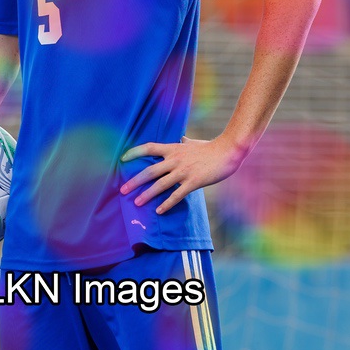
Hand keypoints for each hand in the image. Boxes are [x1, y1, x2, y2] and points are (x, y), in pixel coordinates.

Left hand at [120, 136, 244, 214]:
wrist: (227, 151)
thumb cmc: (210, 147)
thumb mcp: (193, 143)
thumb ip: (184, 143)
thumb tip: (182, 138)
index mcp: (173, 149)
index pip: (149, 148)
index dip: (134, 152)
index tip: (122, 159)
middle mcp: (175, 160)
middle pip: (150, 170)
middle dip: (135, 181)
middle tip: (123, 190)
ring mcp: (184, 171)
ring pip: (160, 184)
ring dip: (147, 194)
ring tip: (136, 203)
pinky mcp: (193, 182)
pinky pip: (177, 195)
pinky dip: (167, 203)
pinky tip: (159, 210)